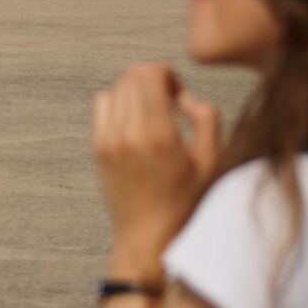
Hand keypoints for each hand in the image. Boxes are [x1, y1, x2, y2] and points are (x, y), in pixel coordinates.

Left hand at [91, 61, 221, 275]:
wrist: (149, 236)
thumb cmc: (186, 202)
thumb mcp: (211, 161)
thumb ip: (205, 117)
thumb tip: (183, 94)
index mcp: (158, 134)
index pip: (148, 74)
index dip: (165, 71)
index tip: (178, 87)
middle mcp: (127, 133)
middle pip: (130, 76)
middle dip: (152, 78)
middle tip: (169, 97)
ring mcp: (107, 139)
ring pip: (115, 89)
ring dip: (134, 90)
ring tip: (154, 111)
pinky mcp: (97, 147)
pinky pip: (103, 107)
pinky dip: (119, 104)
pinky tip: (137, 123)